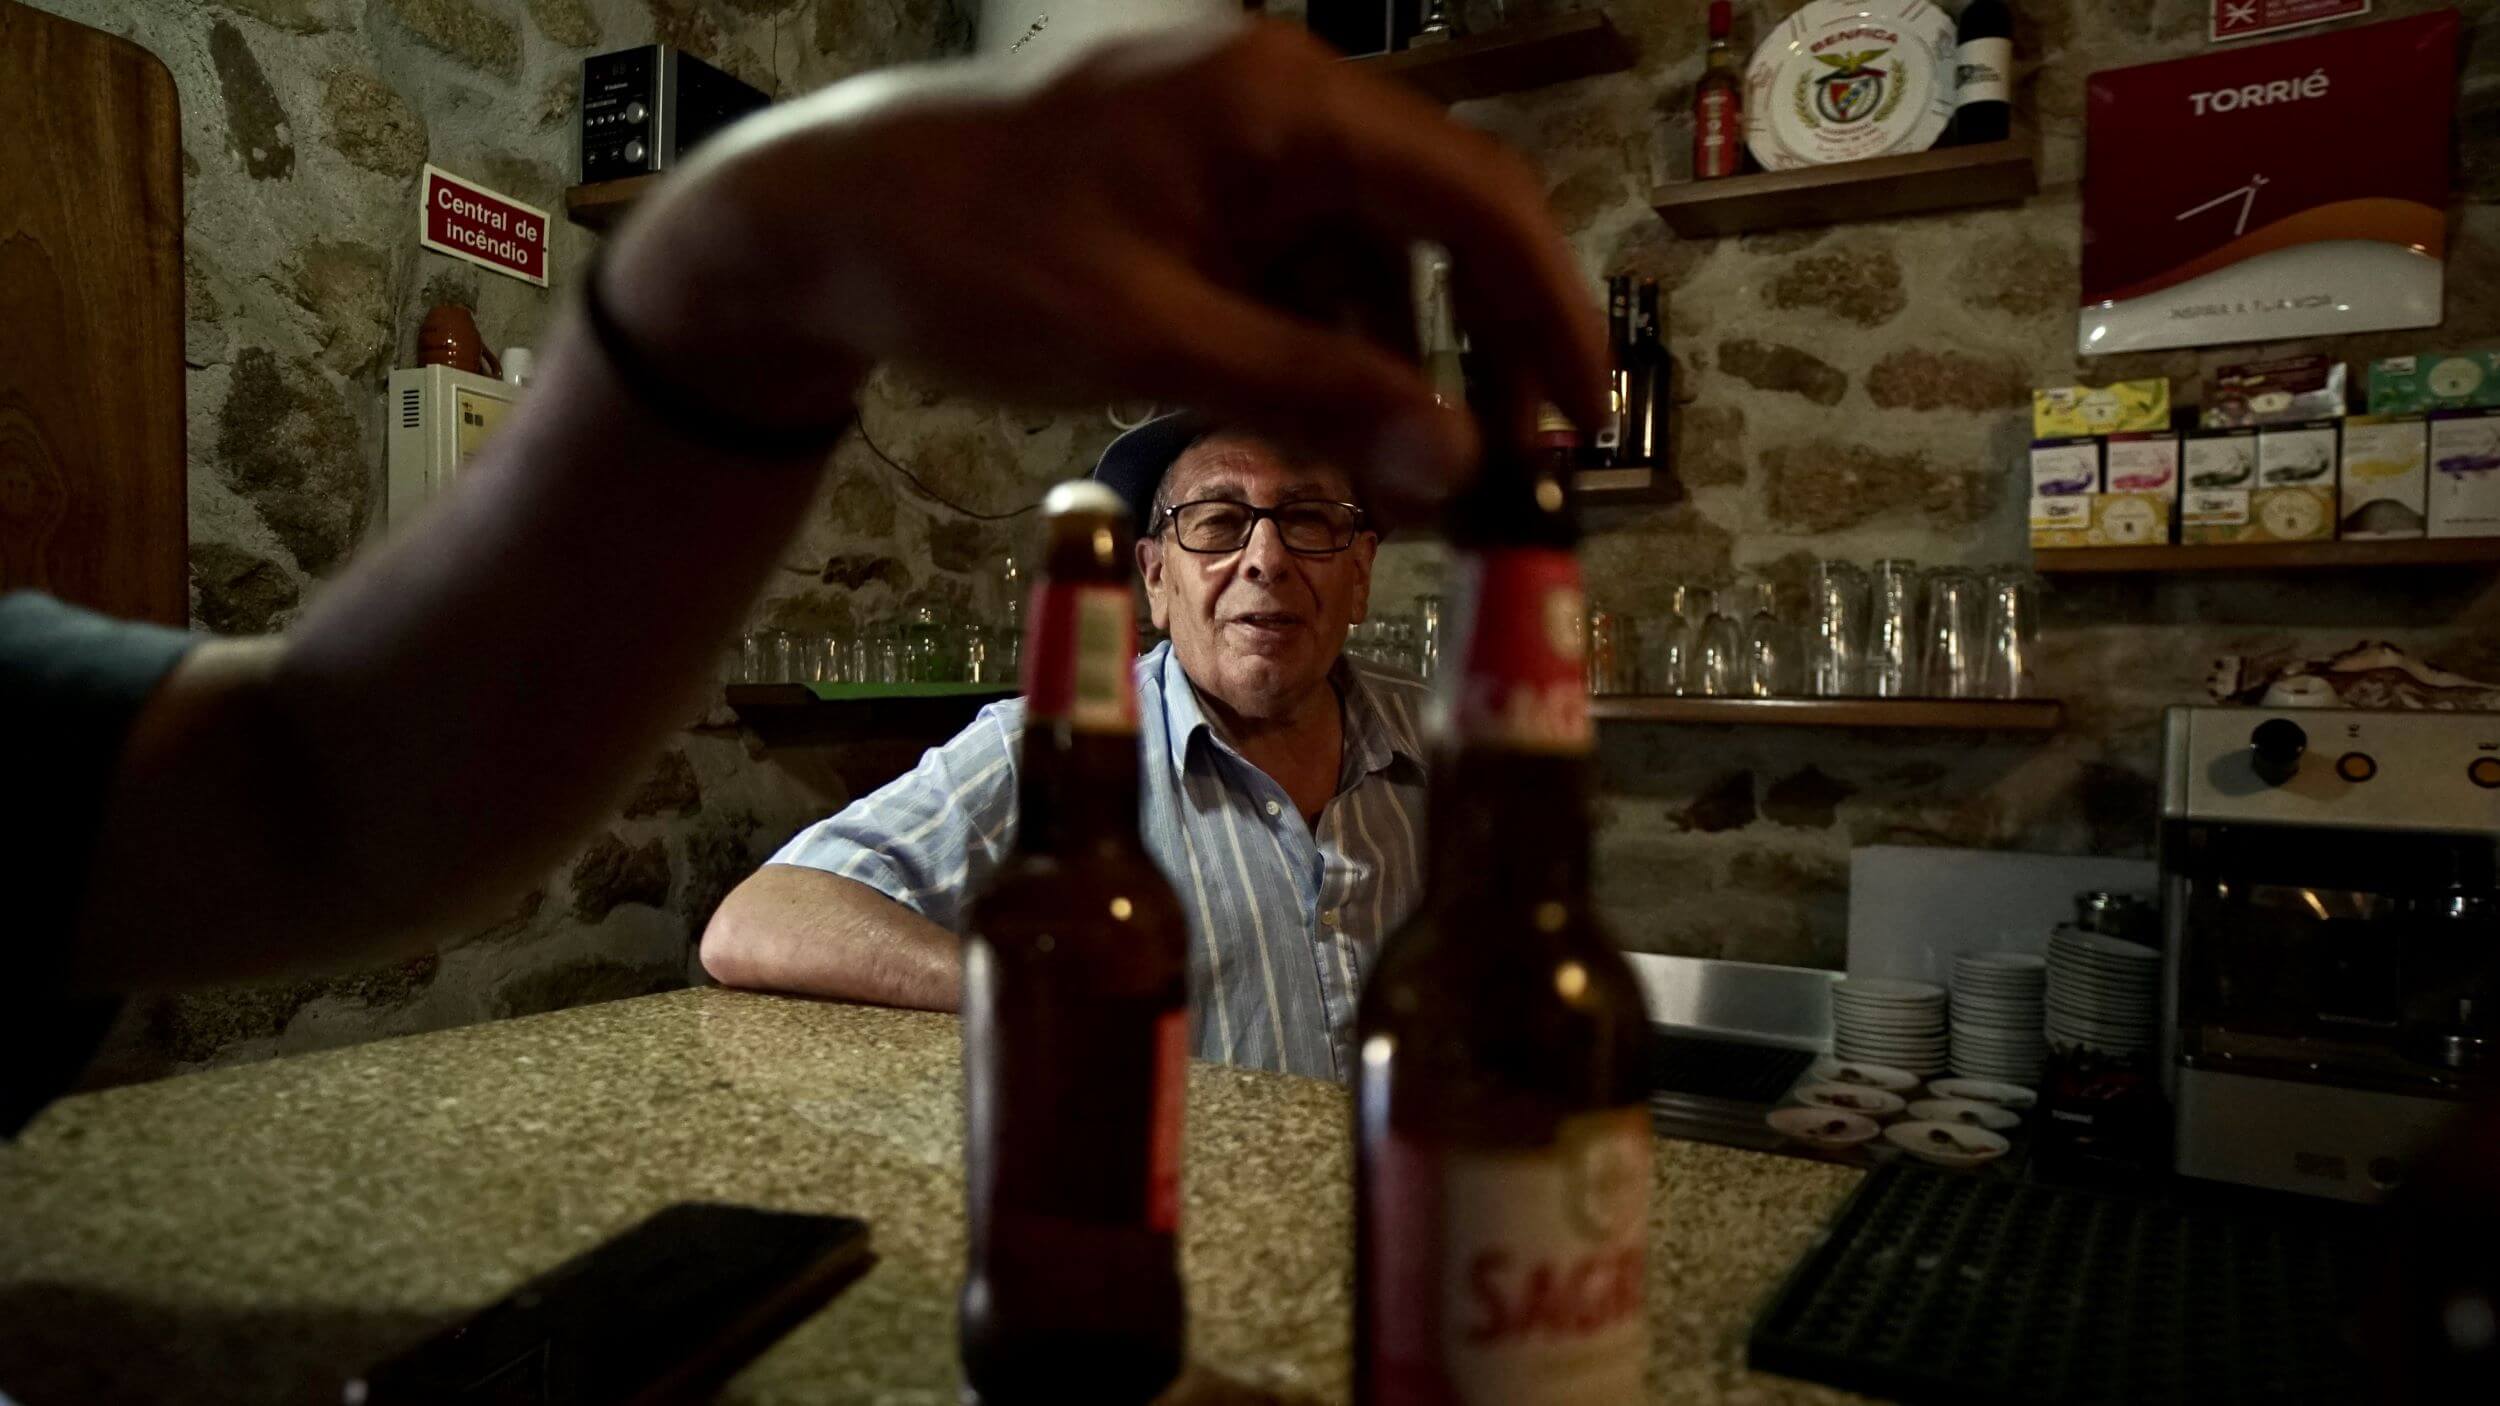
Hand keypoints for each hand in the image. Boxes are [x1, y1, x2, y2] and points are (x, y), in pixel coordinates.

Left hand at [603, 20, 1605, 514]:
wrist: (811, 226)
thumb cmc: (962, 261)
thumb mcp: (1145, 341)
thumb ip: (1309, 396)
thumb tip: (1457, 463)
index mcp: (1273, 100)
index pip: (1473, 192)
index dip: (1548, 310)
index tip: (1580, 417)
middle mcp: (1268, 91)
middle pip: (1429, 221)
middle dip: (1471, 351)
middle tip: (1497, 476)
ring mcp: (1225, 127)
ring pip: (1360, 250)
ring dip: (1386, 361)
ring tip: (1388, 478)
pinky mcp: (1187, 170)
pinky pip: (1289, 254)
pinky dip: (1312, 338)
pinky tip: (1307, 421)